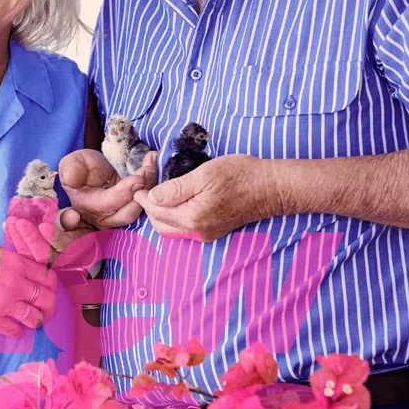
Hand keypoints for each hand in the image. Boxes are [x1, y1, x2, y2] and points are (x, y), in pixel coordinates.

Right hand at [0, 241, 56, 337]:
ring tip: (34, 322)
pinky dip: (17, 332)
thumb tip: (27, 269)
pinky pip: (13, 330)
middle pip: (47, 299)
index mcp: (17, 264)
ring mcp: (3, 302)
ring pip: (34, 318)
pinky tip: (16, 330)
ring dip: (37, 321)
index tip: (50, 291)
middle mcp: (15, 283)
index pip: (48, 278)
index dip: (53, 287)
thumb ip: (14, 261)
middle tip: (48, 311)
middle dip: (51, 307)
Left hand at [4, 208, 95, 265]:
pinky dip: (12, 238)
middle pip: (42, 253)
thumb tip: (72, 217)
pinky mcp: (31, 256)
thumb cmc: (76, 227)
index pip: (62, 245)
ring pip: (29, 253)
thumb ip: (73, 220)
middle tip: (20, 222)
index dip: (53, 236)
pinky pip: (21, 250)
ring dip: (17, 237)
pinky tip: (5, 225)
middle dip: (30, 237)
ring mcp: (43, 259)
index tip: (43, 225)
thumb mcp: (80, 221)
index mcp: (72, 249)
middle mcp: (57, 258)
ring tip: (10, 221)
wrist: (72, 238)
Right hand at [58, 148, 157, 229]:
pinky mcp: (131, 208)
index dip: (125, 191)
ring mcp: (119, 215)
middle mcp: (104, 216)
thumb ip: (70, 170)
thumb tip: (71, 179)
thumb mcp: (71, 163)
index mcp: (87, 206)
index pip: (109, 204)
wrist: (91, 171)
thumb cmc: (80, 167)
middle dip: (142, 190)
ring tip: (151, 162)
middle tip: (149, 168)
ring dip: (149, 185)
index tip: (138, 177)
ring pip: (139, 207)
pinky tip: (153, 164)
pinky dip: (151, 183)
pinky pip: (145, 200)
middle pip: (129, 211)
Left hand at [134, 155, 283, 241]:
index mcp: (192, 218)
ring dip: (162, 212)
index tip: (137, 184)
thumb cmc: (241, 176)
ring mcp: (207, 233)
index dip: (143, 197)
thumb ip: (176, 188)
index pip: (156, 211)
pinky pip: (185, 227)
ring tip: (159, 191)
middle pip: (161, 224)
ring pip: (173, 227)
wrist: (272, 188)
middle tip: (146, 187)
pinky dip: (175, 215)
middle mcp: (198, 231)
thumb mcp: (205, 174)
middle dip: (149, 207)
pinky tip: (176, 199)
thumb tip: (152, 197)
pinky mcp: (214, 230)